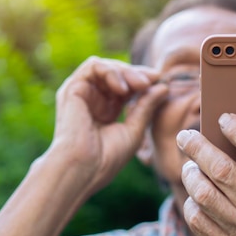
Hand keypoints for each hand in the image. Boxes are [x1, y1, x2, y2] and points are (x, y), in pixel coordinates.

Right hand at [48, 57, 167, 195]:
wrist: (83, 169)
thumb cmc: (106, 158)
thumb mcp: (134, 130)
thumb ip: (146, 107)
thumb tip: (163, 87)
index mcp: (104, 111)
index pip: (125, 87)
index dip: (142, 81)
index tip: (161, 80)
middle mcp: (91, 100)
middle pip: (116, 74)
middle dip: (136, 74)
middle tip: (152, 80)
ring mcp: (81, 93)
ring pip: (105, 67)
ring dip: (126, 72)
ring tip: (140, 85)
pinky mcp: (72, 88)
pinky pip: (93, 66)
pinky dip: (111, 72)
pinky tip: (123, 88)